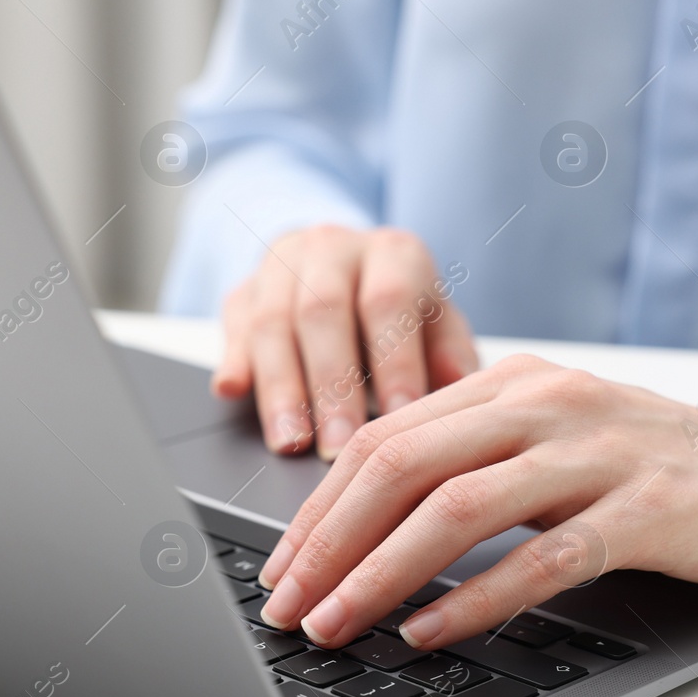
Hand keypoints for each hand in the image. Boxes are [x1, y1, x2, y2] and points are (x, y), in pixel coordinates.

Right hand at [213, 225, 477, 458]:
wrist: (342, 263)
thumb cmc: (401, 309)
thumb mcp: (439, 321)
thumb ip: (451, 354)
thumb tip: (464, 391)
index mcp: (393, 253)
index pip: (389, 301)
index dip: (392, 361)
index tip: (399, 419)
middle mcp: (333, 247)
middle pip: (323, 312)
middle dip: (329, 386)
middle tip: (337, 448)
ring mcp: (281, 265)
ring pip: (272, 322)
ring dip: (280, 388)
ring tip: (290, 441)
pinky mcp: (243, 289)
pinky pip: (233, 324)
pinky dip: (233, 359)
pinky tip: (233, 390)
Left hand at [255, 354, 697, 647]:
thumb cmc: (655, 469)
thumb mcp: (555, 443)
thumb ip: (476, 459)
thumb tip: (369, 526)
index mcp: (513, 384)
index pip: (385, 437)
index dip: (321, 506)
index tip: (283, 567)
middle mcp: (547, 403)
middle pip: (404, 464)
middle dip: (330, 542)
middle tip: (286, 605)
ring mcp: (598, 452)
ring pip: (459, 507)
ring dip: (382, 573)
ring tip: (336, 624)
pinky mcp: (647, 509)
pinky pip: (543, 557)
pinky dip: (476, 598)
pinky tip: (430, 631)